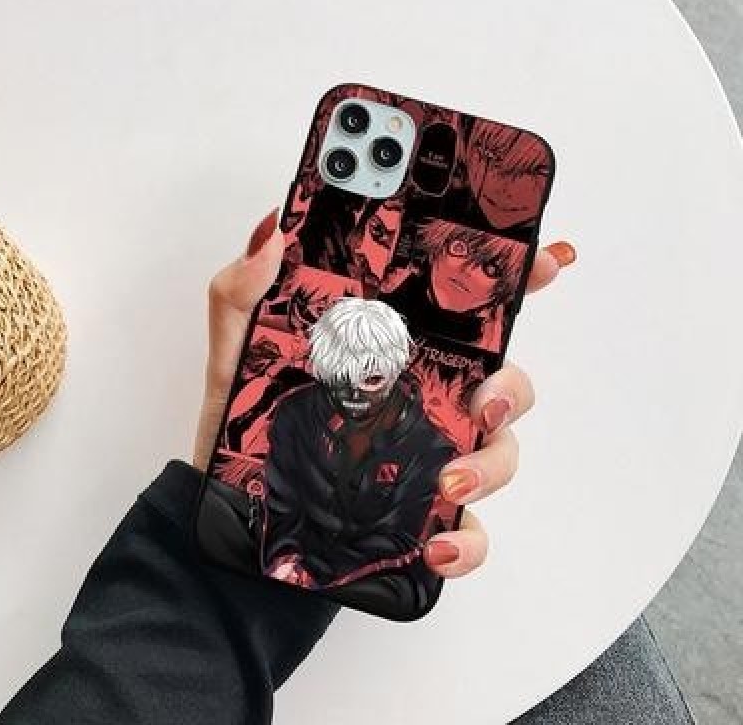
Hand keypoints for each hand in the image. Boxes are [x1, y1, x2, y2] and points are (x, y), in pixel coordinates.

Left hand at [192, 209, 575, 579]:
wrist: (234, 507)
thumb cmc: (245, 423)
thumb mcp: (237, 352)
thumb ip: (242, 291)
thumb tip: (272, 234)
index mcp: (393, 348)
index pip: (464, 310)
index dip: (514, 280)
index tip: (546, 261)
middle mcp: (423, 397)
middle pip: (501, 381)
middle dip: (511, 388)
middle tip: (483, 401)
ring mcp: (428, 454)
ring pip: (500, 452)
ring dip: (492, 465)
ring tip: (449, 478)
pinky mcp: (421, 513)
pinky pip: (470, 531)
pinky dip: (468, 542)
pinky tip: (437, 547)